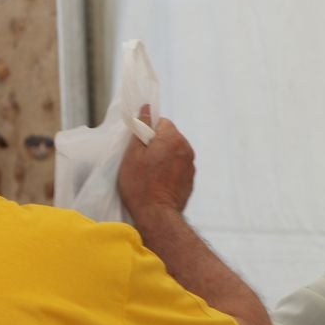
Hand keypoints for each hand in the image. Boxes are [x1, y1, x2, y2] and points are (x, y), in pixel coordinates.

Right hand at [118, 106, 194, 223]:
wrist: (157, 216)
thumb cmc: (140, 185)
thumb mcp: (133, 154)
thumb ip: (141, 128)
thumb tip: (146, 109)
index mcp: (173, 138)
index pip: (162, 122)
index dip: (148, 131)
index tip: (139, 146)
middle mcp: (186, 149)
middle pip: (169, 137)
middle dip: (156, 144)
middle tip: (141, 161)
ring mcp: (191, 166)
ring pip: (174, 152)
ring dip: (163, 158)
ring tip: (149, 175)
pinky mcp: (191, 180)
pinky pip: (178, 167)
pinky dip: (169, 170)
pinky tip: (158, 183)